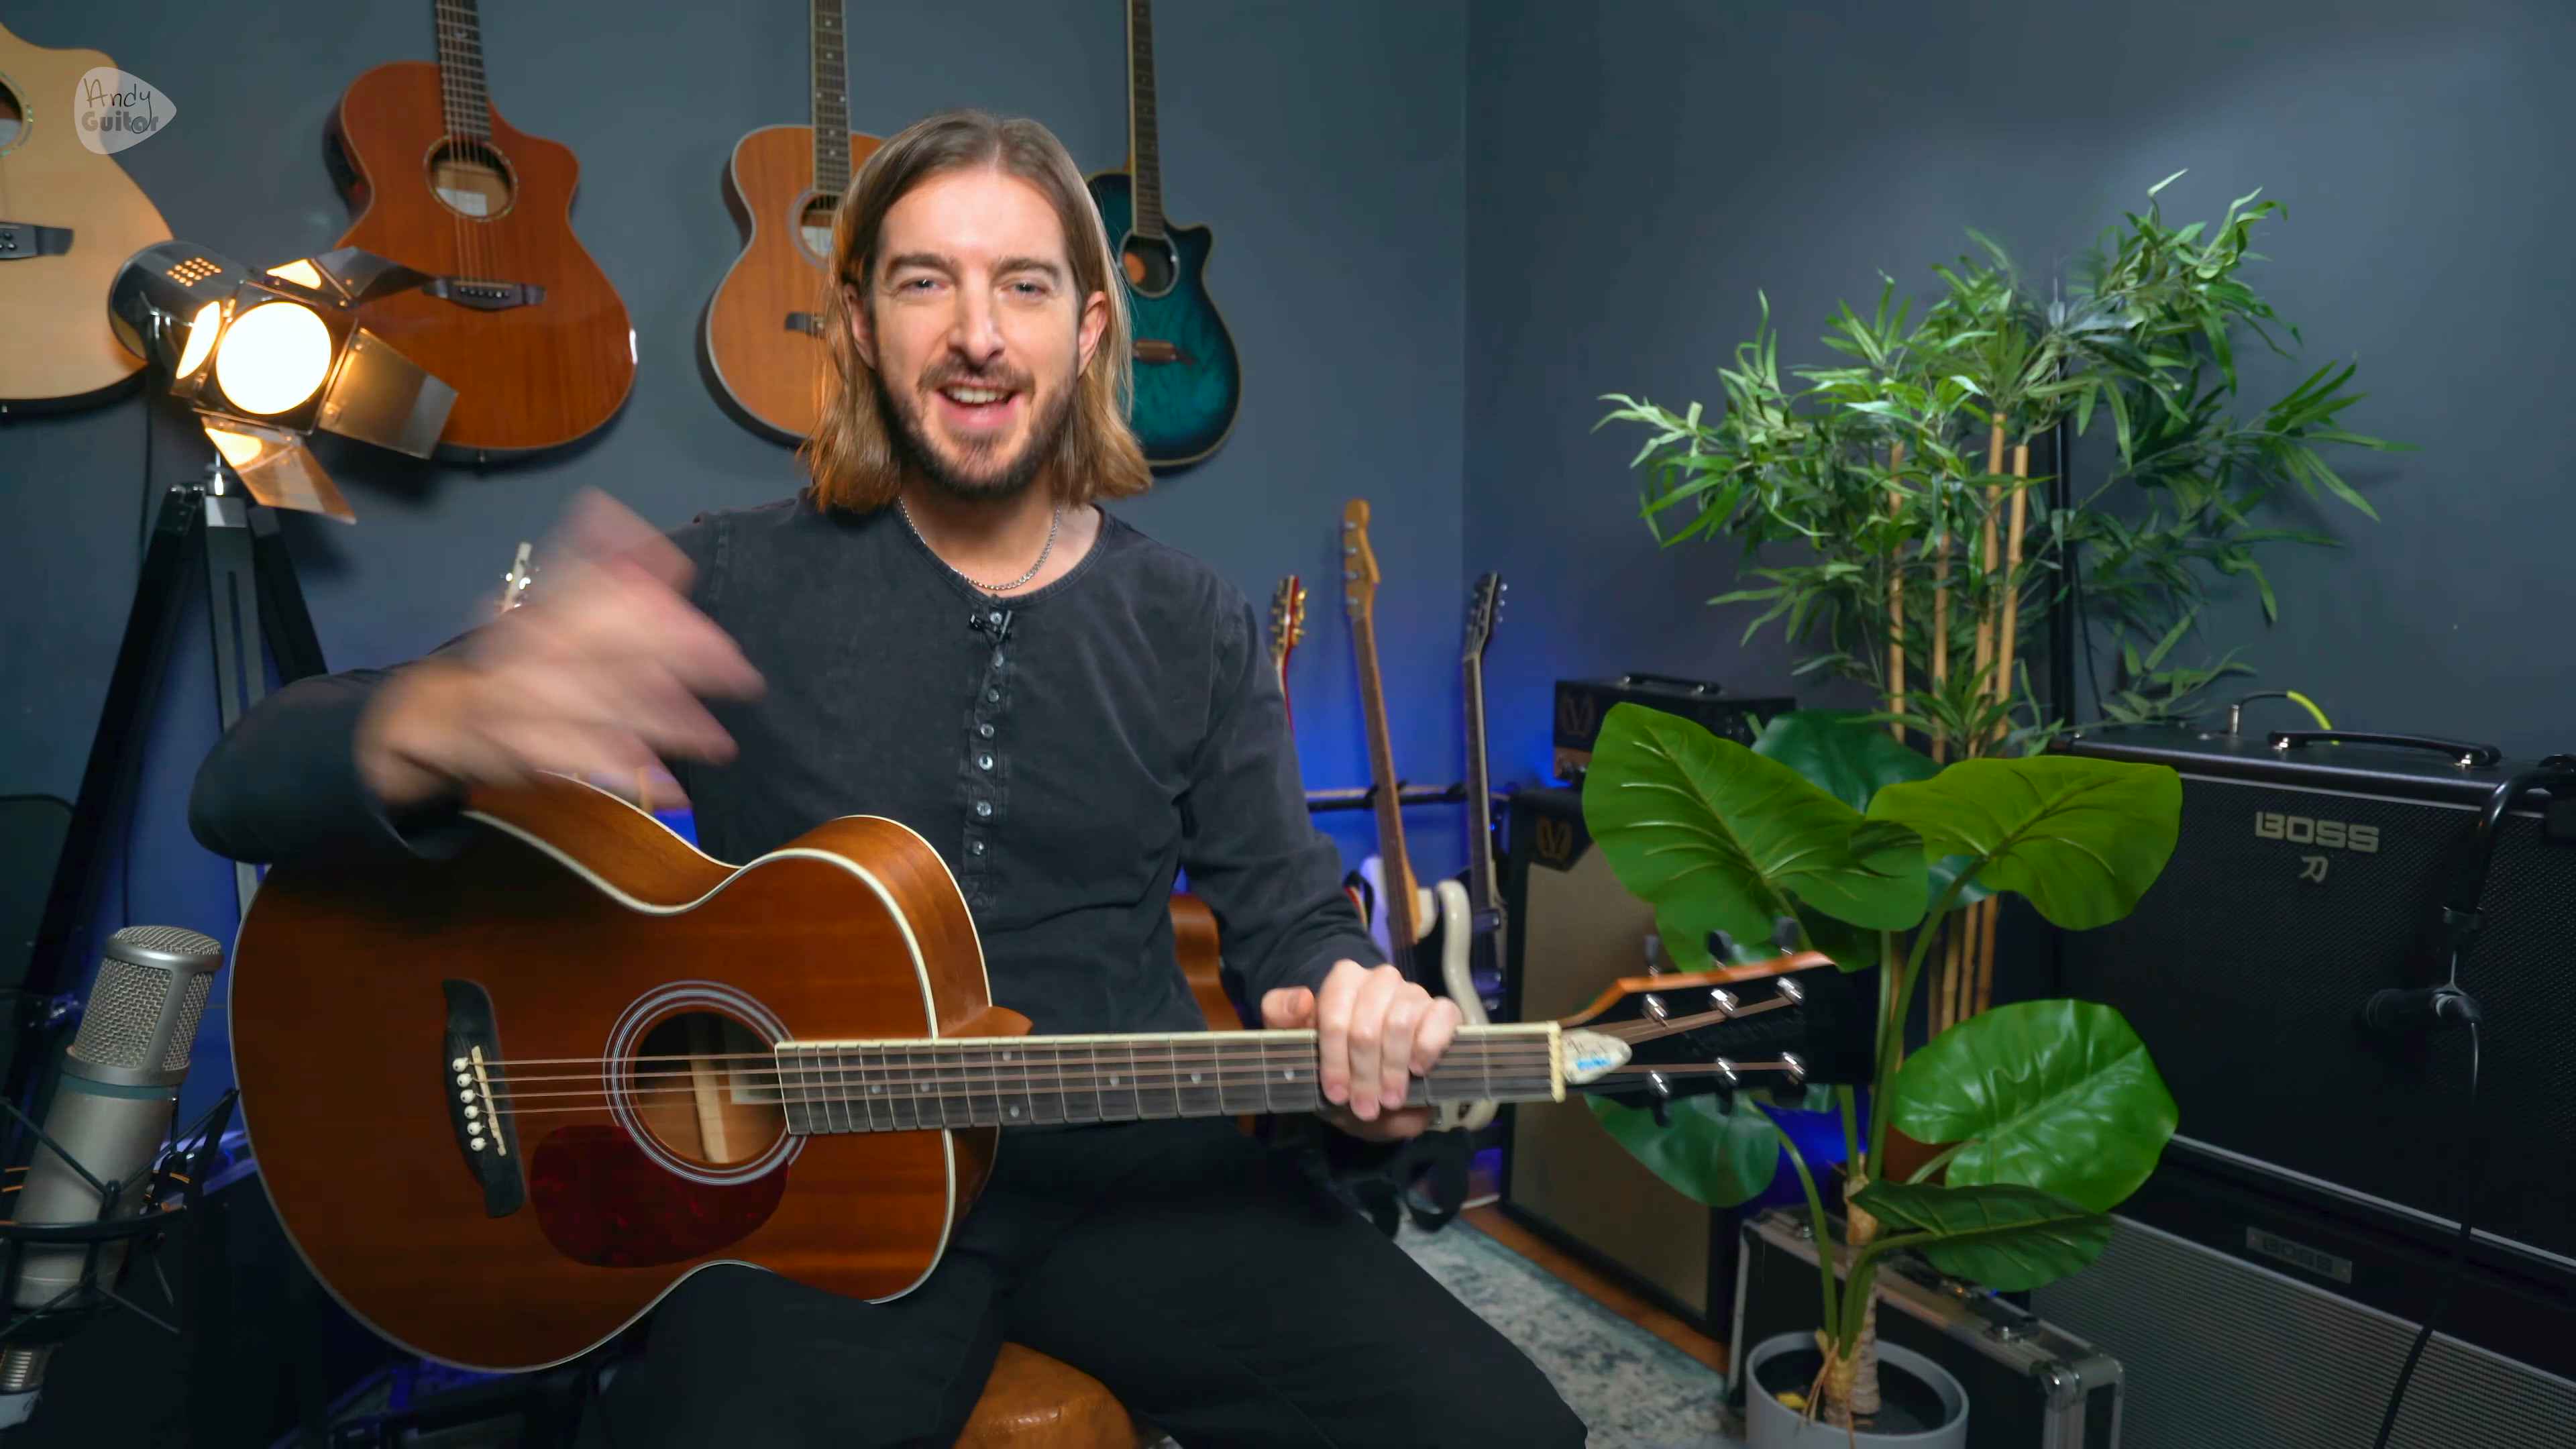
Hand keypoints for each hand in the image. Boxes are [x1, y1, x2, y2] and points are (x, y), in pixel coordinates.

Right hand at [357, 490, 764, 811]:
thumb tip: (612, 510)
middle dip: (687, 666)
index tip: (720, 637)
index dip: (668, 617)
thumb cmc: (507, 656)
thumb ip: (581, 561)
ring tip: (720, 744)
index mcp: (545, 610)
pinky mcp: (530, 748)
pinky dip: (633, 777)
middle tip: (742, 679)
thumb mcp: (540, 602)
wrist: (435, 714)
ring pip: (613, 710)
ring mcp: (531, 701)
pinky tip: (672, 790)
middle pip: (620, 651)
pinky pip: (590, 763)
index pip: (609, 599)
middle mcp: (538, 649)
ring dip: (674, 727)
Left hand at [1261, 961, 1461, 1141]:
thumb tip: (1303, 999)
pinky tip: (1418, 1069)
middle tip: (1364, 1107)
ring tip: (1389, 1100)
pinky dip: (1428, 1046)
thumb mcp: (1298, 1045)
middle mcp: (1380, 980)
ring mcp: (1413, 993)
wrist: (1375, 1082)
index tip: (1336, 1094)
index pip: (1334, 1015)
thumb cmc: (1336, 1061)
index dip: (1334, 1059)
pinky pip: (1441, 1017)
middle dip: (1364, 1074)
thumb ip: (1281, 1015)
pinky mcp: (1442, 1009)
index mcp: (1343, 980)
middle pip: (1367, 1026)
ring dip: (1392, 1069)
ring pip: (1401, 1023)